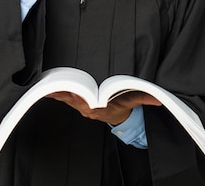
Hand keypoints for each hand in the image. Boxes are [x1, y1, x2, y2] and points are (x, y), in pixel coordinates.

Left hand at [47, 91, 161, 125]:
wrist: (116, 117)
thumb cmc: (122, 106)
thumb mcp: (133, 101)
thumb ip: (144, 98)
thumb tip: (158, 98)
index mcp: (100, 109)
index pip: (90, 105)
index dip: (83, 100)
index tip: (77, 94)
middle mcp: (88, 109)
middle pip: (75, 101)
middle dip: (65, 94)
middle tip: (56, 87)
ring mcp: (80, 107)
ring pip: (67, 100)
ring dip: (57, 93)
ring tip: (47, 86)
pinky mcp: (75, 103)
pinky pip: (63, 99)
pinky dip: (55, 94)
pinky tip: (45, 88)